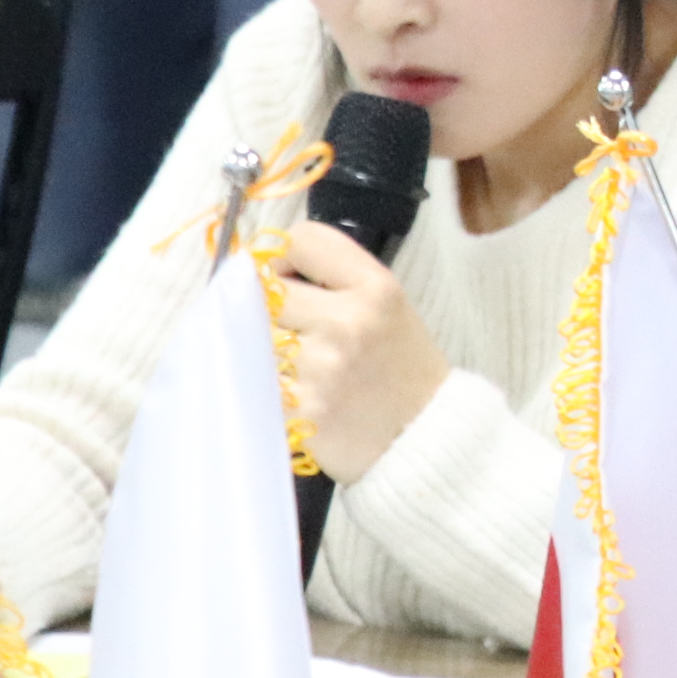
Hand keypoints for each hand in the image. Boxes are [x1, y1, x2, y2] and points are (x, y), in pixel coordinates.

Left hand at [276, 219, 451, 483]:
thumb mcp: (388, 308)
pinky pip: (254, 379)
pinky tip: (293, 393)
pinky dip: (264, 385)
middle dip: (270, 308)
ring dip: (261, 348)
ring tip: (296, 366)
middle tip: (293, 331)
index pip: (300, 240)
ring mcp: (321, 367)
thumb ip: (333, 283)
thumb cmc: (400, 370)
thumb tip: (256, 271)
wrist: (423, 437)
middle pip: (266, 289)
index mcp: (376, 287)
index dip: (287, 259)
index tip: (292, 281)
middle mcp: (349, 321)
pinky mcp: (300, 407)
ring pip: (252, 336)